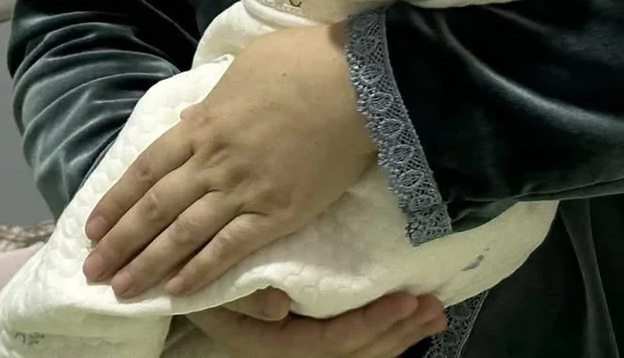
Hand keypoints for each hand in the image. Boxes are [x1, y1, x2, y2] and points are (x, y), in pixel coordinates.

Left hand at [85, 23, 377, 297]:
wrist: (361, 82)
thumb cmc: (308, 61)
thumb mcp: (249, 66)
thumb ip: (214, 97)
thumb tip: (190, 119)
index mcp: (205, 124)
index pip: (146, 170)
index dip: (116, 201)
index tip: (93, 227)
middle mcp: (214, 161)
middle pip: (154, 209)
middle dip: (119, 243)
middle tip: (92, 272)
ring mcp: (244, 190)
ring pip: (183, 235)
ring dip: (148, 265)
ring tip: (122, 290)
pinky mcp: (278, 213)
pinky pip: (230, 248)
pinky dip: (202, 271)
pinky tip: (180, 290)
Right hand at [189, 292, 446, 356]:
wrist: (189, 272)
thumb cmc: (201, 272)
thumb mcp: (211, 282)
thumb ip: (242, 296)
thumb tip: (280, 307)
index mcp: (267, 342)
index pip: (325, 343)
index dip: (366, 326)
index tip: (404, 301)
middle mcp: (289, 349)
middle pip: (351, 353)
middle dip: (394, 333)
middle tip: (433, 306)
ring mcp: (304, 343)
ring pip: (359, 352)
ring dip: (400, 334)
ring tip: (434, 312)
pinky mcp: (316, 330)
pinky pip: (357, 341)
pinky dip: (389, 330)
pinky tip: (413, 317)